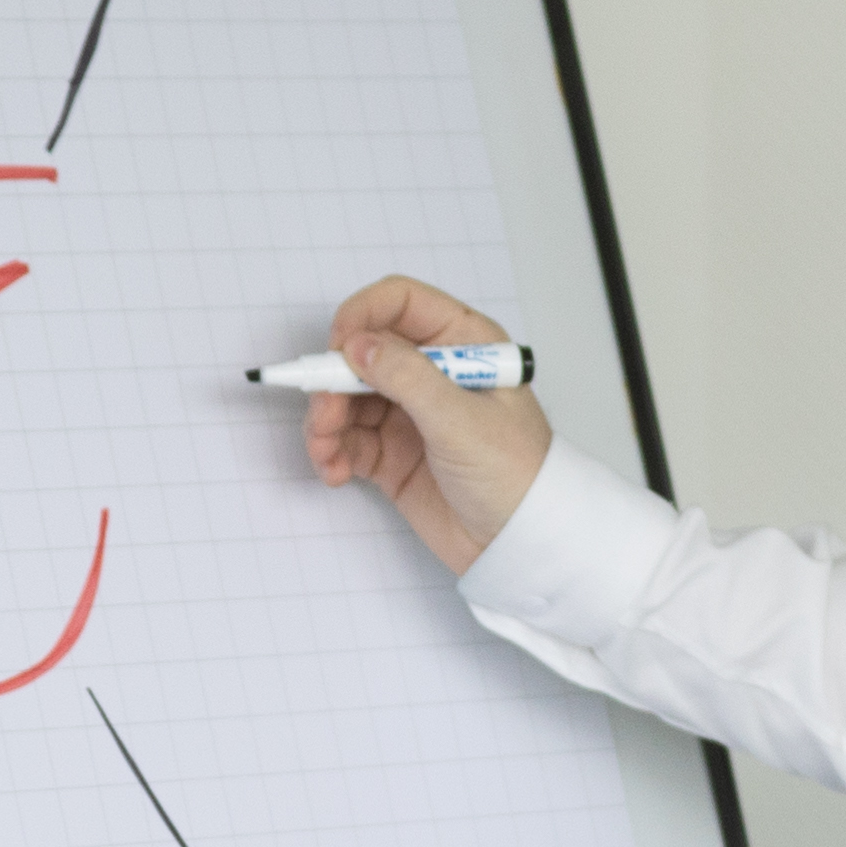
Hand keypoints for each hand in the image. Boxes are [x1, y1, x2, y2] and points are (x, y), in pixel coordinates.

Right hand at [301, 274, 556, 576]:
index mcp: (462, 344)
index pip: (401, 303)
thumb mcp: (461, 419)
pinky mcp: (393, 454)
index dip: (362, 316)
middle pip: (362, 352)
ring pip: (346, 397)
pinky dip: (332, 452)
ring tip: (326, 452)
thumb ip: (407, 377)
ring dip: (326, 420)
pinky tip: (334, 471)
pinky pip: (348, 440)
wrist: (521, 543)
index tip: (338, 347)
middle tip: (325, 412)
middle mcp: (431, 372)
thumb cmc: (515, 473)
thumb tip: (357, 344)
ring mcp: (409, 413)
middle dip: (333, 380)